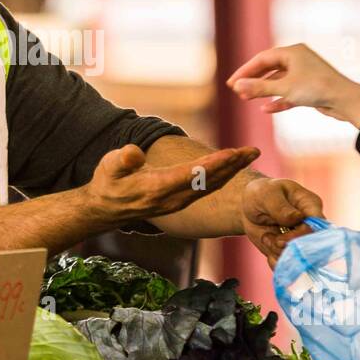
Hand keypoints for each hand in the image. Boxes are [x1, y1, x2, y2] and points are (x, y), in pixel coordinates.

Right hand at [82, 143, 259, 224]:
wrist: (106, 208)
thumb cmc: (108, 182)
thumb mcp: (108, 167)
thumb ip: (122, 160)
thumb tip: (134, 152)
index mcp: (157, 188)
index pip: (192, 175)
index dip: (214, 164)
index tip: (233, 153)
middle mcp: (172, 198)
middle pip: (209, 181)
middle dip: (232, 166)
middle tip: (252, 151)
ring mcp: (178, 202)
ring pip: (211, 186)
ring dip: (232, 171)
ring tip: (249, 155)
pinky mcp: (180, 201)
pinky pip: (206, 189)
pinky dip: (223, 177)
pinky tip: (233, 167)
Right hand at [226, 44, 359, 128]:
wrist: (345, 100)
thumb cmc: (317, 88)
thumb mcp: (284, 88)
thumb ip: (259, 87)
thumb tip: (236, 85)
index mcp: (292, 52)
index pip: (262, 59)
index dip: (245, 71)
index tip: (231, 83)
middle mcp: (298, 60)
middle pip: (269, 69)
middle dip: (253, 81)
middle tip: (237, 92)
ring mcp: (304, 74)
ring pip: (278, 81)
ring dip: (263, 91)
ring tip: (247, 100)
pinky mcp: (309, 88)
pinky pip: (288, 92)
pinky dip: (277, 99)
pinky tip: (266, 109)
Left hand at [240, 177, 323, 265]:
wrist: (249, 208)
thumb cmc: (261, 195)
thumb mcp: (266, 195)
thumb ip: (281, 207)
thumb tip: (297, 218)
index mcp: (311, 205)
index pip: (318, 226)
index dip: (302, 237)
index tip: (280, 240)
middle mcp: (312, 225)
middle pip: (310, 246)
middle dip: (286, 247)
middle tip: (269, 239)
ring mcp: (303, 240)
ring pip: (299, 258)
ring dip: (278, 252)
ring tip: (266, 237)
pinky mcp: (293, 252)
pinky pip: (290, 266)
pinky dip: (276, 262)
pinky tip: (268, 248)